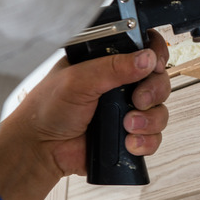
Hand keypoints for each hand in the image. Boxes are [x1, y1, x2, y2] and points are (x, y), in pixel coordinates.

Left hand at [0, 30, 170, 199]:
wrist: (39, 149)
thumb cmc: (47, 110)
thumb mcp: (78, 79)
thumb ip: (113, 67)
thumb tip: (145, 58)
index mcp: (108, 63)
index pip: (144, 50)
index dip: (156, 55)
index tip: (154, 65)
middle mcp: (121, 85)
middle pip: (159, 80)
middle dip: (154, 91)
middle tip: (138, 99)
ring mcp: (126, 110)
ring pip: (160, 110)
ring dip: (149, 119)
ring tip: (127, 125)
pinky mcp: (129, 134)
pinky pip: (154, 137)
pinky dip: (146, 140)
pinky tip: (129, 141)